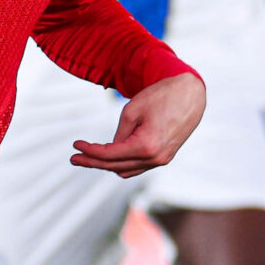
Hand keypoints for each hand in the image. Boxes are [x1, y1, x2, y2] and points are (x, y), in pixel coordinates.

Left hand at [71, 72, 205, 177]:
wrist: (190, 94)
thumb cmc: (161, 97)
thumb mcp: (132, 110)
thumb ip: (119, 134)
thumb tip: (112, 149)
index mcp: (146, 146)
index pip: (110, 155)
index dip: (90, 151)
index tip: (76, 146)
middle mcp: (155, 158)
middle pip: (116, 166)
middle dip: (93, 162)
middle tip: (74, 157)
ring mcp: (162, 160)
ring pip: (127, 170)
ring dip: (107, 165)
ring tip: (89, 157)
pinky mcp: (165, 157)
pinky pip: (139, 166)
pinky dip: (123, 163)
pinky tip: (110, 156)